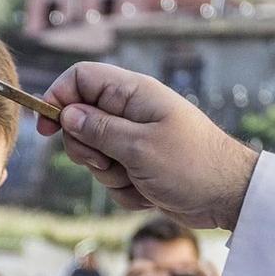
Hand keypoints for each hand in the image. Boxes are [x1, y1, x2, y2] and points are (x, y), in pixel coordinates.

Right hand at [39, 62, 258, 231]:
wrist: (228, 197)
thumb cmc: (191, 165)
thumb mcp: (139, 147)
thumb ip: (98, 129)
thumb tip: (66, 114)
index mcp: (133, 93)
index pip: (81, 78)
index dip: (58, 98)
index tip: (47, 129)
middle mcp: (131, 112)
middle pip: (79, 121)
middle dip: (87, 149)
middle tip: (109, 162)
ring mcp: (134, 140)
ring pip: (94, 155)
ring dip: (109, 175)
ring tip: (138, 179)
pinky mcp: (139, 166)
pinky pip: (112, 177)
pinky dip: (125, 190)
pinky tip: (148, 192)